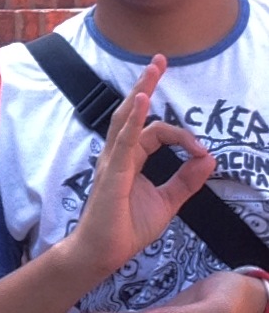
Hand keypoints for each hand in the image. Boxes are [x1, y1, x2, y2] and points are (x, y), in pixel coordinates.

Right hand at [64, 55, 214, 282]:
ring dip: (140, 92)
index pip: (156, 132)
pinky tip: (142, 100)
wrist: (103, 253)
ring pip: (126, 119)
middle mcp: (118, 154)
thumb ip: (186, 180)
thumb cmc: (126, 228)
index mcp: (130, 159)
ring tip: (152, 70)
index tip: (201, 153)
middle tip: (159, 60)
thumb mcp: (167, 202)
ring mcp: (112, 161)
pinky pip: (124, 140)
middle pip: (132, 111)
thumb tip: (210, 158)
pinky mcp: (112, 173)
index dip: (183, 137)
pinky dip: (134, 119)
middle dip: (146, 84)